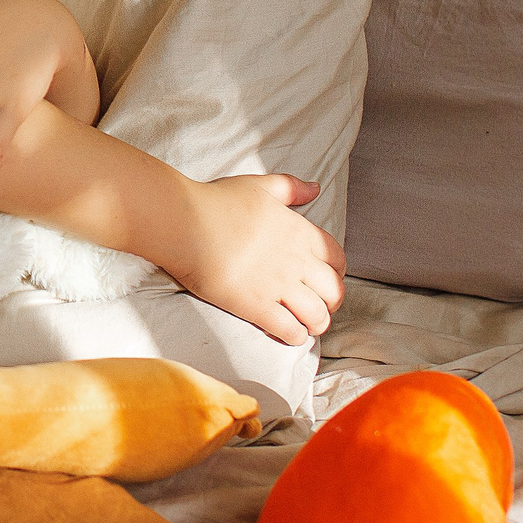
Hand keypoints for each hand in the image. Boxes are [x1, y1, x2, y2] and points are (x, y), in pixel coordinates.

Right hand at [151, 173, 344, 345]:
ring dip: (317, 324)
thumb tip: (316, 188)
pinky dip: (295, 336)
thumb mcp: (260, 186)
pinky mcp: (257, 306)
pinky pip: (289, 330)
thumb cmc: (218, 201)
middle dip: (331, 303)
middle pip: (334, 291)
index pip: (337, 259)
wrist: (186, 223)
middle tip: (320, 308)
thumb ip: (291, 188)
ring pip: (317, 315)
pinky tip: (289, 334)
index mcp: (300, 231)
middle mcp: (296, 261)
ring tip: (307, 326)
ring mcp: (278, 286)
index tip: (326, 280)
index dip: (337, 273)